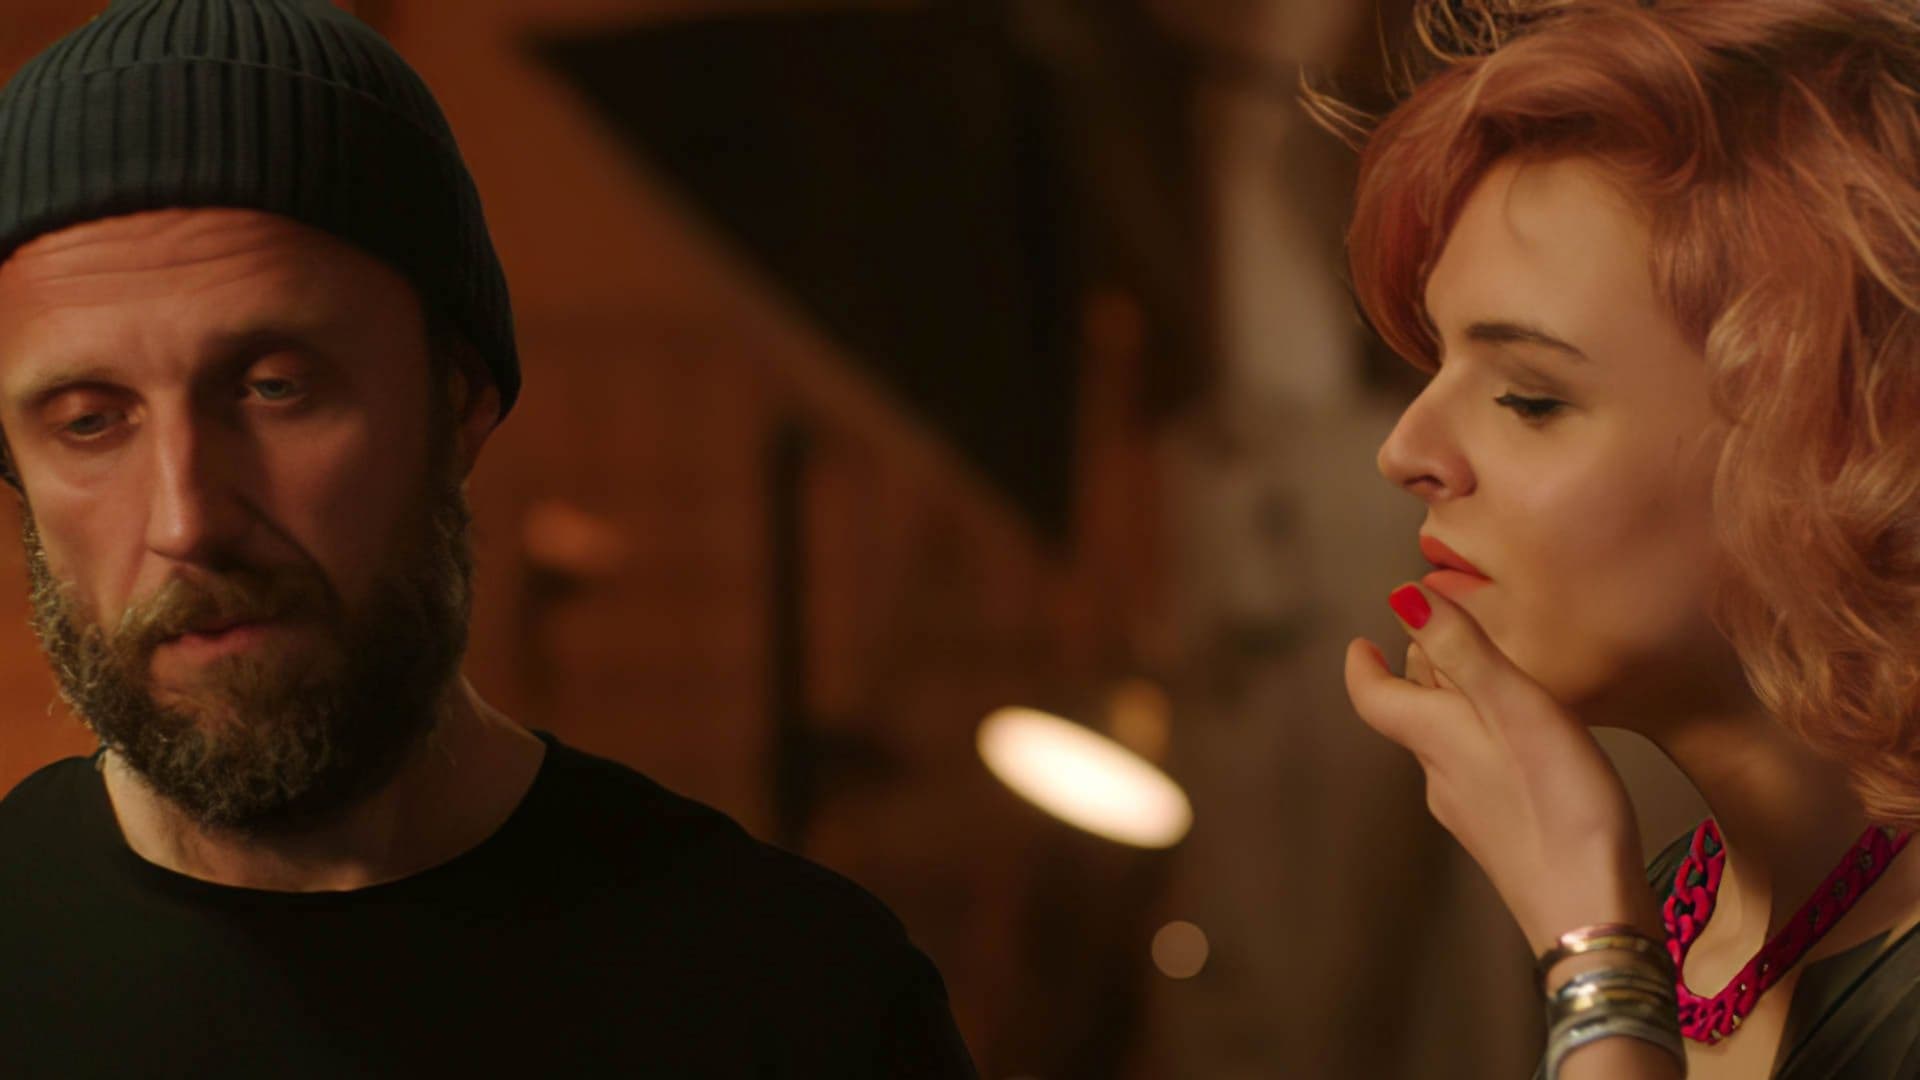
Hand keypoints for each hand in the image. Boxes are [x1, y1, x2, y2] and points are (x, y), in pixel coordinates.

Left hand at [1343, 582, 1660, 951]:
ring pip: (1450, 743)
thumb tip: (1402, 598)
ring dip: (1459, 705)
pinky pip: (1482, 774)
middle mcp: (1441, 777)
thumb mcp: (1515, 709)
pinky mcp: (1506, 837)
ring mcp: (1472, 813)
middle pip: (1415, 714)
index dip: (1362, 666)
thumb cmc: (1560, 807)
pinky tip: (1527, 745)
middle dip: (1421, 671)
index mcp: (1435, 739)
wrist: (1591, 917)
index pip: (1374, 698)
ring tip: (1489, 677)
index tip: (1360, 642)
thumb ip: (1463, 651)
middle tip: (1435, 637)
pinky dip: (1489, 742)